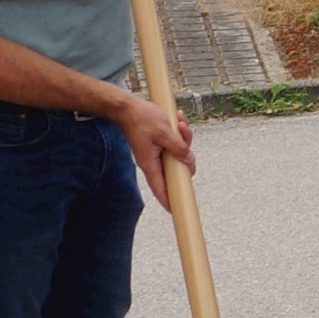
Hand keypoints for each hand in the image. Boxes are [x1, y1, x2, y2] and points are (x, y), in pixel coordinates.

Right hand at [112, 89, 192, 205]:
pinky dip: (180, 132)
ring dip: (184, 138)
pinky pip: (176, 143)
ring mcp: (157, 153)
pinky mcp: (160, 144)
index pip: (160, 189)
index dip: (168, 201)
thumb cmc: (141, 118)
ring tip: (179, 123)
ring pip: (178, 154)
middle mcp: (153, 161)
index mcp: (150, 164)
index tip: (176, 211)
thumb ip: (178, 147)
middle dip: (186, 156)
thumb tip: (189, 159)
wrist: (128, 107)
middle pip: (176, 170)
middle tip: (184, 138)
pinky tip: (178, 120)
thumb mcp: (164, 132)